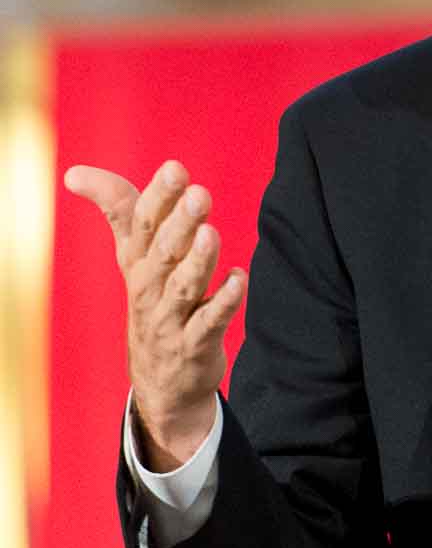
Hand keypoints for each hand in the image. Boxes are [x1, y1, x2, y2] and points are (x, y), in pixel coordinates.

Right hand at [65, 159, 245, 471]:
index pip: (143, 224)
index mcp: (137, 261)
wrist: (160, 379)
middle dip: (181, 223)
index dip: (159, 196)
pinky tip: (239, 279)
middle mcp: (150, 287)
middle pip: (164, 251)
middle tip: (200, 194)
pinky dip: (224, 301)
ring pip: (184, 286)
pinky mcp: (195, 343)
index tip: (175, 168)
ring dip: (199, 260)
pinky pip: (210, 322)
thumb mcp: (133, 256)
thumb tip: (76, 172)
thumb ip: (119, 209)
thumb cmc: (152, 300)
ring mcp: (171, 318)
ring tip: (211, 233)